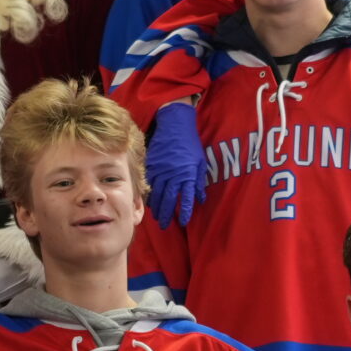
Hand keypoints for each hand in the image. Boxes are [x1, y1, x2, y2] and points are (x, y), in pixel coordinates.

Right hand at [146, 100, 204, 224]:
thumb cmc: (190, 143)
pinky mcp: (152, 165)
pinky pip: (150, 183)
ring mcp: (161, 170)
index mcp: (188, 174)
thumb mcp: (200, 162)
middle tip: (164, 225)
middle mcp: (174, 174)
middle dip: (167, 214)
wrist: (174, 125)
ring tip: (157, 217)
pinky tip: (149, 202)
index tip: (184, 222)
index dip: (186, 210)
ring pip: (157, 193)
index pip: (187, 197)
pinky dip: (149, 194)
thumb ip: (198, 181)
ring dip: (157, 207)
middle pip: (169, 198)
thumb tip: (201, 198)